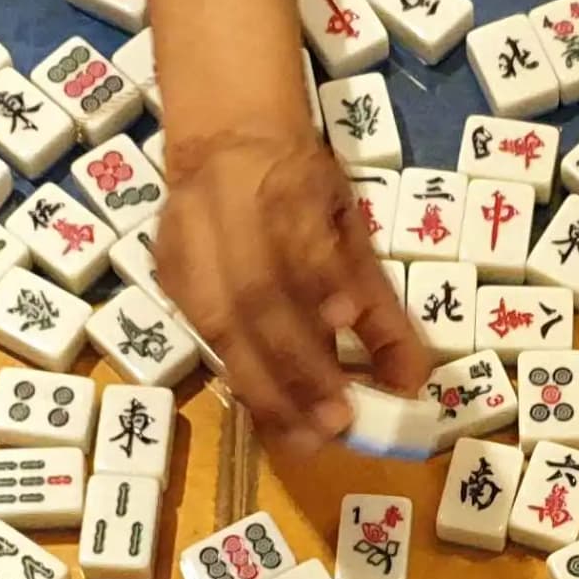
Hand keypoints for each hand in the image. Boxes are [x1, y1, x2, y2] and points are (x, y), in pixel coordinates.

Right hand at [159, 124, 430, 454]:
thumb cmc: (304, 191)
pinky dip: (242, 378)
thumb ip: (381, 305)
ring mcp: (186, 245)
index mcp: (282, 184)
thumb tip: (411, 383)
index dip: (320, 286)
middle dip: (295, 367)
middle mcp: (223, 213)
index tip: (347, 327)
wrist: (224, 140)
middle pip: (254, 298)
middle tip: (333, 423)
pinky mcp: (168, 274)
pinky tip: (272, 415)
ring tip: (304, 438)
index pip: (299, 245)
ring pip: (218, 326)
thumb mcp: (352, 231)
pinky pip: (204, 336)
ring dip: (265, 390)